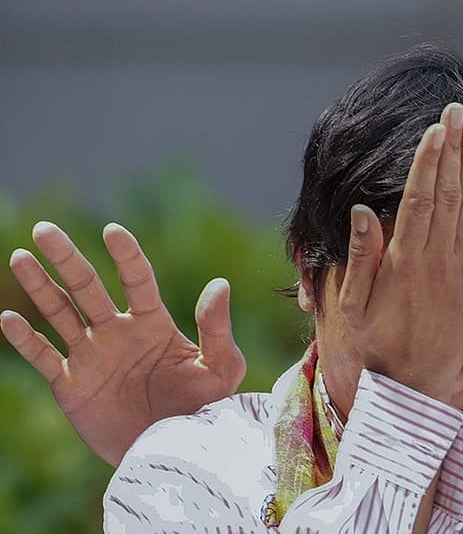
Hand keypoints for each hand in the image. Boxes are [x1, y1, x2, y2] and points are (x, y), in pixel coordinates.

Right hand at [2, 221, 246, 465]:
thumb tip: (220, 284)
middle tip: (46, 230)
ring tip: (21, 257)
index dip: (126, 256)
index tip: (113, 231)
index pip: (137, 280)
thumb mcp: (220, 370)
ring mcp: (92, 356)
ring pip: (60, 313)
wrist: (172, 452)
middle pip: (88, 287)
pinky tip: (10, 318)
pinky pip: (44, 356)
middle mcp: (118, 333)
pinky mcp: (71, 385)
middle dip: (67, 258)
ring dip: (40, 287)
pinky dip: (26, 339)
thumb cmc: (203, 410)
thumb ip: (217, 329)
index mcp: (154, 324)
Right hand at [337, 103, 462, 401]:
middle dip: (451, 148)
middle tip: (455, 108)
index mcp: (406, 264)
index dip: (427, 163)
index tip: (434, 129)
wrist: (417, 385)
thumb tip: (363, 209)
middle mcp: (438, 261)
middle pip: (447, 193)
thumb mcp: (355, 306)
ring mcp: (461, 268)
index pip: (420, 202)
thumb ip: (362, 257)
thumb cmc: (378, 345)